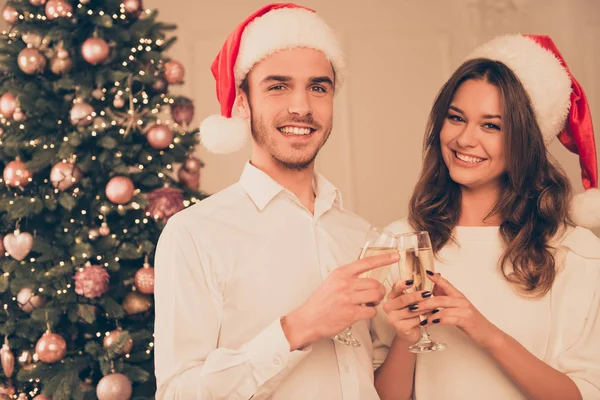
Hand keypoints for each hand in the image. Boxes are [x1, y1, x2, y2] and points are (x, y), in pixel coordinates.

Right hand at [283, 251, 399, 349]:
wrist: (308, 319)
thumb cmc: (320, 302)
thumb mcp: (331, 282)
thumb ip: (347, 277)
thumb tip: (364, 275)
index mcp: (341, 273)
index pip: (366, 262)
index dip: (383, 259)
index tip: (395, 256)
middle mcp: (344, 284)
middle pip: (375, 283)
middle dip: (379, 290)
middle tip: (375, 295)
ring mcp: (347, 299)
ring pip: (376, 295)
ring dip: (377, 301)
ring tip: (370, 303)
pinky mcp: (350, 313)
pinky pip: (371, 311)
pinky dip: (371, 312)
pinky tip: (363, 312)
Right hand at [382, 279, 432, 344]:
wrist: (408, 333)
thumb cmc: (411, 314)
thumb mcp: (413, 301)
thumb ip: (419, 289)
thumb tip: (436, 275)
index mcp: (391, 297)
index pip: (395, 288)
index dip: (402, 284)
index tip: (412, 281)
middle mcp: (389, 306)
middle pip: (403, 299)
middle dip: (416, 296)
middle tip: (428, 293)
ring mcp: (393, 318)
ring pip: (411, 310)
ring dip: (424, 307)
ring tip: (434, 305)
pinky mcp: (400, 327)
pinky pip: (415, 320)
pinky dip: (424, 317)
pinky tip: (431, 316)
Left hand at [416, 273, 501, 348]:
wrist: (486, 333)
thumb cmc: (470, 320)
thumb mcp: (458, 307)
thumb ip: (446, 298)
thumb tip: (432, 290)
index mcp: (458, 296)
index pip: (446, 284)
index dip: (436, 278)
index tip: (426, 272)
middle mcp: (461, 300)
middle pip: (440, 298)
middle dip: (424, 301)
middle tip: (412, 305)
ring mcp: (464, 310)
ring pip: (443, 308)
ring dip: (429, 313)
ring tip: (419, 318)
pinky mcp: (466, 320)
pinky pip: (448, 318)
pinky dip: (437, 320)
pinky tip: (430, 324)